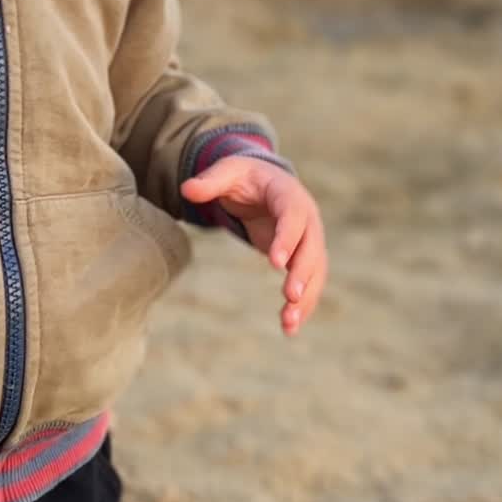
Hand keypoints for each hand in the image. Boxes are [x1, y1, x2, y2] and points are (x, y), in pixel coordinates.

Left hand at [180, 157, 327, 336]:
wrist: (264, 184)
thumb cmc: (245, 177)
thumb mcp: (228, 172)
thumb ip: (210, 181)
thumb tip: (186, 189)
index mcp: (289, 194)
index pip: (293, 216)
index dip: (287, 237)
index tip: (276, 263)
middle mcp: (307, 218)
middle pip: (312, 246)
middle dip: (303, 272)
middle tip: (290, 296)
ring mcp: (309, 240)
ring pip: (315, 270)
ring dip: (306, 297)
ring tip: (289, 323)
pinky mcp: (303, 259)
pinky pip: (309, 283)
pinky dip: (303, 305)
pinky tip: (289, 328)